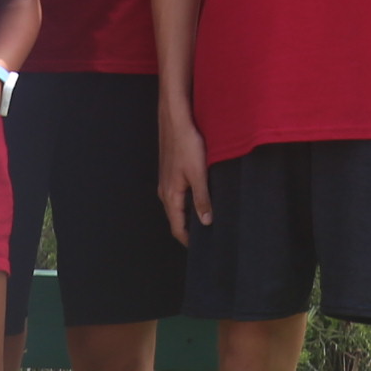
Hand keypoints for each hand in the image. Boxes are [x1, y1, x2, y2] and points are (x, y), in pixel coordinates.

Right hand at [156, 98, 213, 242]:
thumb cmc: (186, 145)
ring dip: (188, 215)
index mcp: (170, 196)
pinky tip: (199, 198)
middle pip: (176, 219)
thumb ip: (202, 198)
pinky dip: (186, 202)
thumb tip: (206, 222)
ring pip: (176, 206)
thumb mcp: (198, 173)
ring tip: (205, 220)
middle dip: (189, 230)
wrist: (176, 120)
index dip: (188, 240)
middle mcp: (165, 191)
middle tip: (206, 237)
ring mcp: (166, 181)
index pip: (177, 227)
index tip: (201, 249)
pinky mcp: (170, 172)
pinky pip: (177, 195)